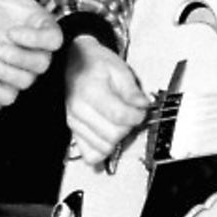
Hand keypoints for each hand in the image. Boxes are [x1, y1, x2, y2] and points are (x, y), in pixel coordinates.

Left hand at [0, 0, 63, 104]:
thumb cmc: (2, 9)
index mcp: (45, 28)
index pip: (54, 40)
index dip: (35, 40)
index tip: (11, 31)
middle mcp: (41, 53)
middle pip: (41, 65)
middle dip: (16, 57)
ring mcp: (27, 72)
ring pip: (24, 82)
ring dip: (0, 71)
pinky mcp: (11, 86)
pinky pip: (8, 98)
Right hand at [64, 34, 150, 164]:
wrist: (73, 62)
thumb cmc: (94, 63)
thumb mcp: (118, 68)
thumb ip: (132, 89)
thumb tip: (143, 105)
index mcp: (90, 91)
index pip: (120, 116)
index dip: (137, 116)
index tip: (141, 110)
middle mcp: (79, 109)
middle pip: (112, 135)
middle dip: (129, 127)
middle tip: (132, 115)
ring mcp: (74, 122)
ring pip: (103, 147)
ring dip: (118, 139)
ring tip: (120, 124)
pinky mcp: (73, 131)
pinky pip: (89, 154)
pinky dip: (102, 151)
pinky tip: (109, 139)